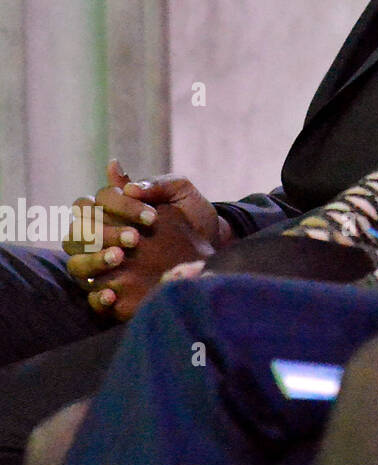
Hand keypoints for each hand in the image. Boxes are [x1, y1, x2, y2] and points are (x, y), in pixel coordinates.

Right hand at [64, 162, 230, 320]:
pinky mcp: (112, 290)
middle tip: (134, 238)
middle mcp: (100, 236)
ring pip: (76, 263)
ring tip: (120, 257)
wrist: (214, 245)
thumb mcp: (180, 192)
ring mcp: (102, 264)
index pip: (93, 202)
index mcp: (111, 209)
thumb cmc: (193, 214)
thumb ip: (153, 182)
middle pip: (77, 232)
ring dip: (94, 260)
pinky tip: (112, 294)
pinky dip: (97, 296)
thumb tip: (115, 167)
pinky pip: (90, 297)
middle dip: (103, 233)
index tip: (151, 217)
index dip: (119, 207)